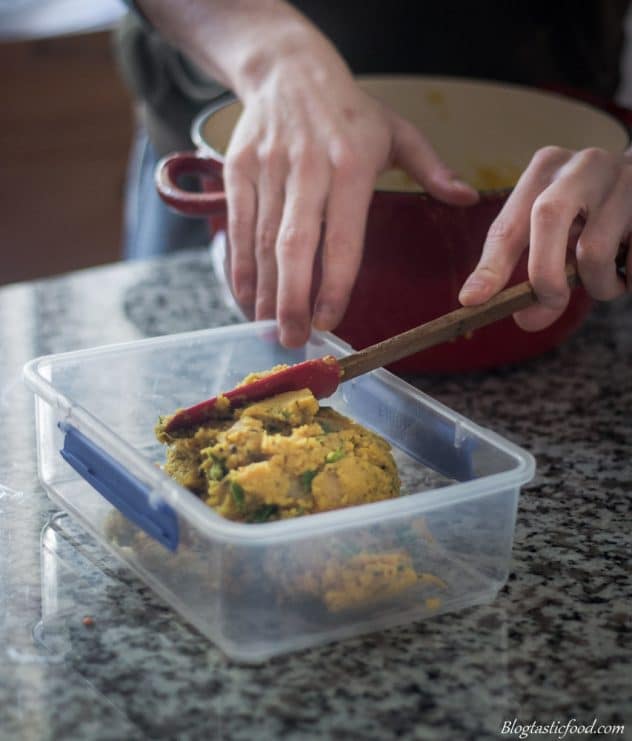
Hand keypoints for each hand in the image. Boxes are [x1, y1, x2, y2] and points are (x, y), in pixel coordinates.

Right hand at [138, 0, 476, 345]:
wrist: (287, 69)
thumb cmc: (350, 109)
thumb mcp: (397, 130)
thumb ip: (432, 168)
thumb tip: (468, 199)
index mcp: (352, 166)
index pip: (343, 238)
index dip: (334, 284)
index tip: (330, 322)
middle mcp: (308, 169)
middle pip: (295, 246)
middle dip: (292, 299)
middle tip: (294, 340)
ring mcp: (269, 169)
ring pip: (263, 241)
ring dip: (264, 290)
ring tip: (269, 328)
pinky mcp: (239, 170)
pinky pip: (238, 225)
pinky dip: (240, 264)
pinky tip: (245, 295)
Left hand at [459, 145, 631, 329]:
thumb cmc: (592, 214)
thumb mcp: (556, 225)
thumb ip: (532, 265)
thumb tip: (525, 319)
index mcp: (545, 169)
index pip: (507, 224)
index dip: (490, 266)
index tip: (473, 300)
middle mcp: (581, 166)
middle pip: (546, 219)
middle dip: (543, 276)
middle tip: (551, 303)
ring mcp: (622, 179)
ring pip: (594, 252)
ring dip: (598, 285)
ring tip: (607, 281)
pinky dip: (629, 280)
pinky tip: (629, 265)